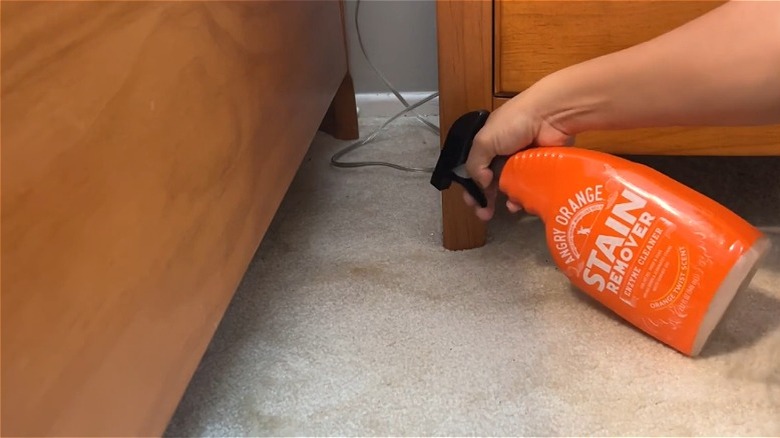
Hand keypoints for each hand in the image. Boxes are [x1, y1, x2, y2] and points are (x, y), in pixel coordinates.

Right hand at [463, 95, 572, 220]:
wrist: (550, 115)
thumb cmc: (513, 124)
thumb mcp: (484, 141)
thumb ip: (475, 165)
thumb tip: (482, 184)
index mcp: (487, 144)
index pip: (474, 169)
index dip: (470, 186)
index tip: (471, 202)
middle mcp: (503, 153)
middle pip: (491, 181)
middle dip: (485, 198)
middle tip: (483, 214)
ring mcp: (522, 162)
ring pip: (510, 187)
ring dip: (505, 200)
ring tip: (505, 209)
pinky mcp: (540, 168)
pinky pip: (529, 188)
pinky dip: (523, 198)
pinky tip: (519, 205)